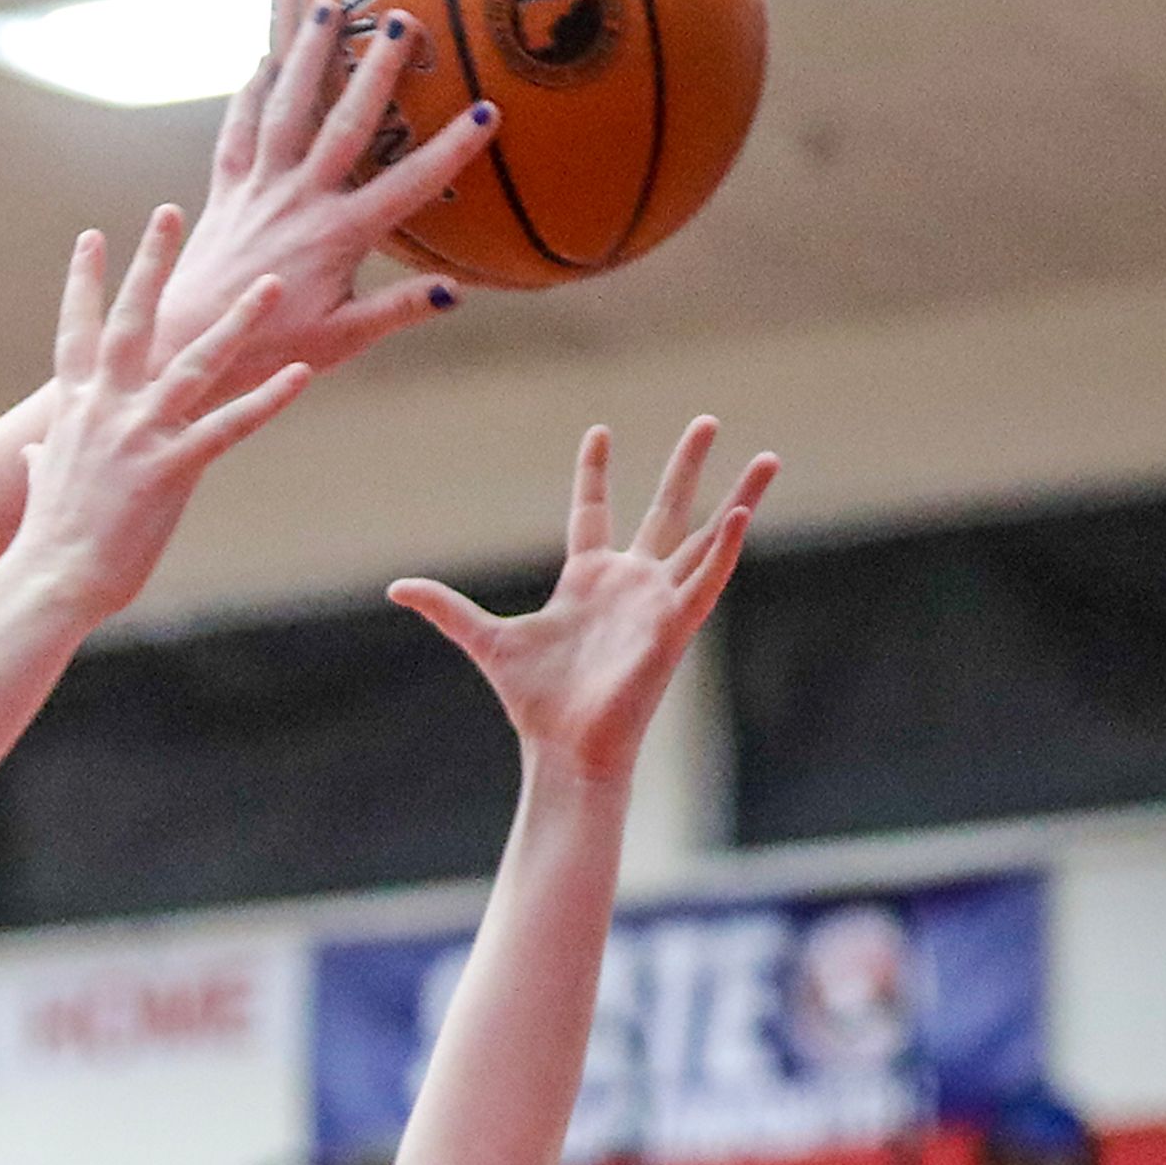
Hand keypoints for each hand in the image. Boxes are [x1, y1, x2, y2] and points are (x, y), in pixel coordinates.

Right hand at [4, 206, 312, 620]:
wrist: (48, 580)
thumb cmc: (46, 542)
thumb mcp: (43, 488)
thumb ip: (42, 461)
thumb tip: (30, 454)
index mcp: (75, 410)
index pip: (77, 331)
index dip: (83, 282)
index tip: (91, 237)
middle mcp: (105, 409)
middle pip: (132, 321)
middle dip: (152, 264)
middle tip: (169, 212)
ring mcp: (138, 435)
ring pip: (193, 364)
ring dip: (236, 321)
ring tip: (268, 284)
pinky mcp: (169, 469)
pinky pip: (228, 427)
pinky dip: (268, 402)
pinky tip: (302, 376)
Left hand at [156, 0, 503, 384]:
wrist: (182, 346)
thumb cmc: (268, 348)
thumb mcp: (340, 339)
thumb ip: (398, 310)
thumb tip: (458, 290)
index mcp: (337, 236)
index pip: (406, 186)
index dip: (448, 151)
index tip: (485, 111)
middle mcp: (297, 201)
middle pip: (344, 125)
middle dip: (376, 72)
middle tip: (403, 19)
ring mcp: (258, 190)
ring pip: (284, 111)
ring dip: (307, 57)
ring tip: (327, 6)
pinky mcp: (226, 191)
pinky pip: (238, 133)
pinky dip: (249, 95)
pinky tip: (264, 61)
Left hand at [394, 418, 775, 783]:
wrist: (563, 744)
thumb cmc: (533, 699)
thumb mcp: (484, 638)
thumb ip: (446, 607)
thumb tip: (396, 587)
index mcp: (587, 580)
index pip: (594, 511)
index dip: (595, 473)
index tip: (600, 431)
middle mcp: (629, 583)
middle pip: (664, 510)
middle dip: (686, 466)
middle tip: (708, 419)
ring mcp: (656, 601)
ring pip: (705, 538)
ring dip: (739, 499)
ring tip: (769, 458)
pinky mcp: (675, 626)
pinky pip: (707, 579)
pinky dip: (724, 547)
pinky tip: (740, 513)